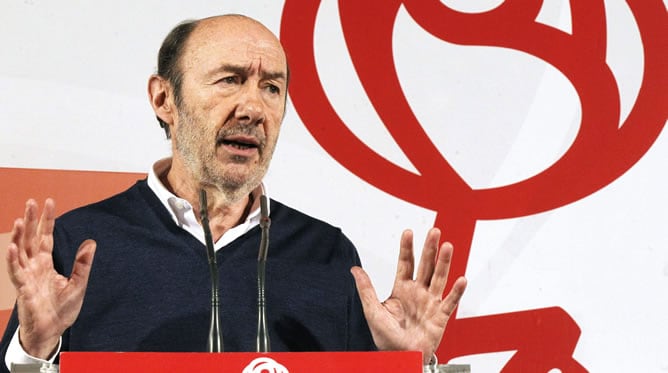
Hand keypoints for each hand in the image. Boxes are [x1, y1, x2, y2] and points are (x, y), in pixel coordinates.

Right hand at [5, 199, 95, 358]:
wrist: (52, 332)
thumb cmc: (62, 309)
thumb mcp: (78, 283)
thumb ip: (82, 263)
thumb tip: (91, 242)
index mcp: (46, 264)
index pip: (44, 237)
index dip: (47, 220)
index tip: (49, 202)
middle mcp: (34, 267)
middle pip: (30, 239)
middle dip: (31, 220)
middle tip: (31, 201)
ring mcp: (27, 278)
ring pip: (20, 252)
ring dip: (19, 236)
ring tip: (21, 219)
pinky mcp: (23, 290)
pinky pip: (16, 273)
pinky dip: (12, 260)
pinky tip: (12, 247)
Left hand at [351, 228, 466, 363]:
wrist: (400, 358)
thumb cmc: (387, 337)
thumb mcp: (372, 311)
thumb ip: (366, 289)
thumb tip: (355, 269)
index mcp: (402, 289)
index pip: (406, 263)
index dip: (407, 248)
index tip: (408, 232)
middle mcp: (418, 292)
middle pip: (425, 266)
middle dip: (429, 248)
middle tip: (434, 232)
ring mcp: (430, 302)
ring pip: (439, 278)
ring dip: (444, 263)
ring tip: (447, 246)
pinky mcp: (441, 316)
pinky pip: (450, 302)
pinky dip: (456, 291)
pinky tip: (461, 279)